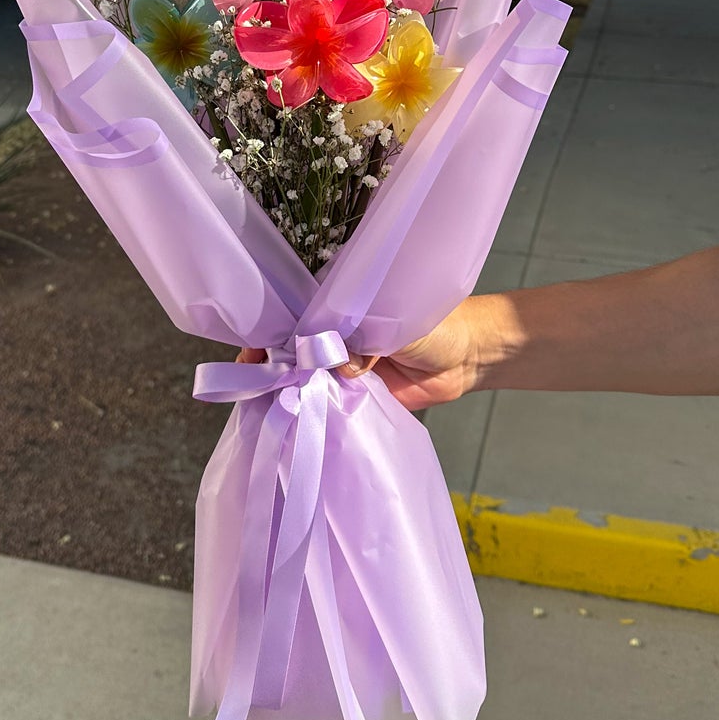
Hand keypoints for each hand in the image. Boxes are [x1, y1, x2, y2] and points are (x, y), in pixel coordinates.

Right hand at [237, 299, 491, 409]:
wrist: (467, 359)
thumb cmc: (434, 324)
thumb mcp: (392, 323)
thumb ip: (362, 339)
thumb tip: (335, 363)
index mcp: (340, 305)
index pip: (297, 313)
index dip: (272, 327)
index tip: (251, 344)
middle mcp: (335, 334)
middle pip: (294, 347)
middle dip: (274, 360)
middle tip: (253, 375)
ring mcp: (342, 365)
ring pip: (308, 376)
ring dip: (292, 387)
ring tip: (268, 397)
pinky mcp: (354, 394)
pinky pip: (328, 400)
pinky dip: (314, 407)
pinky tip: (297, 414)